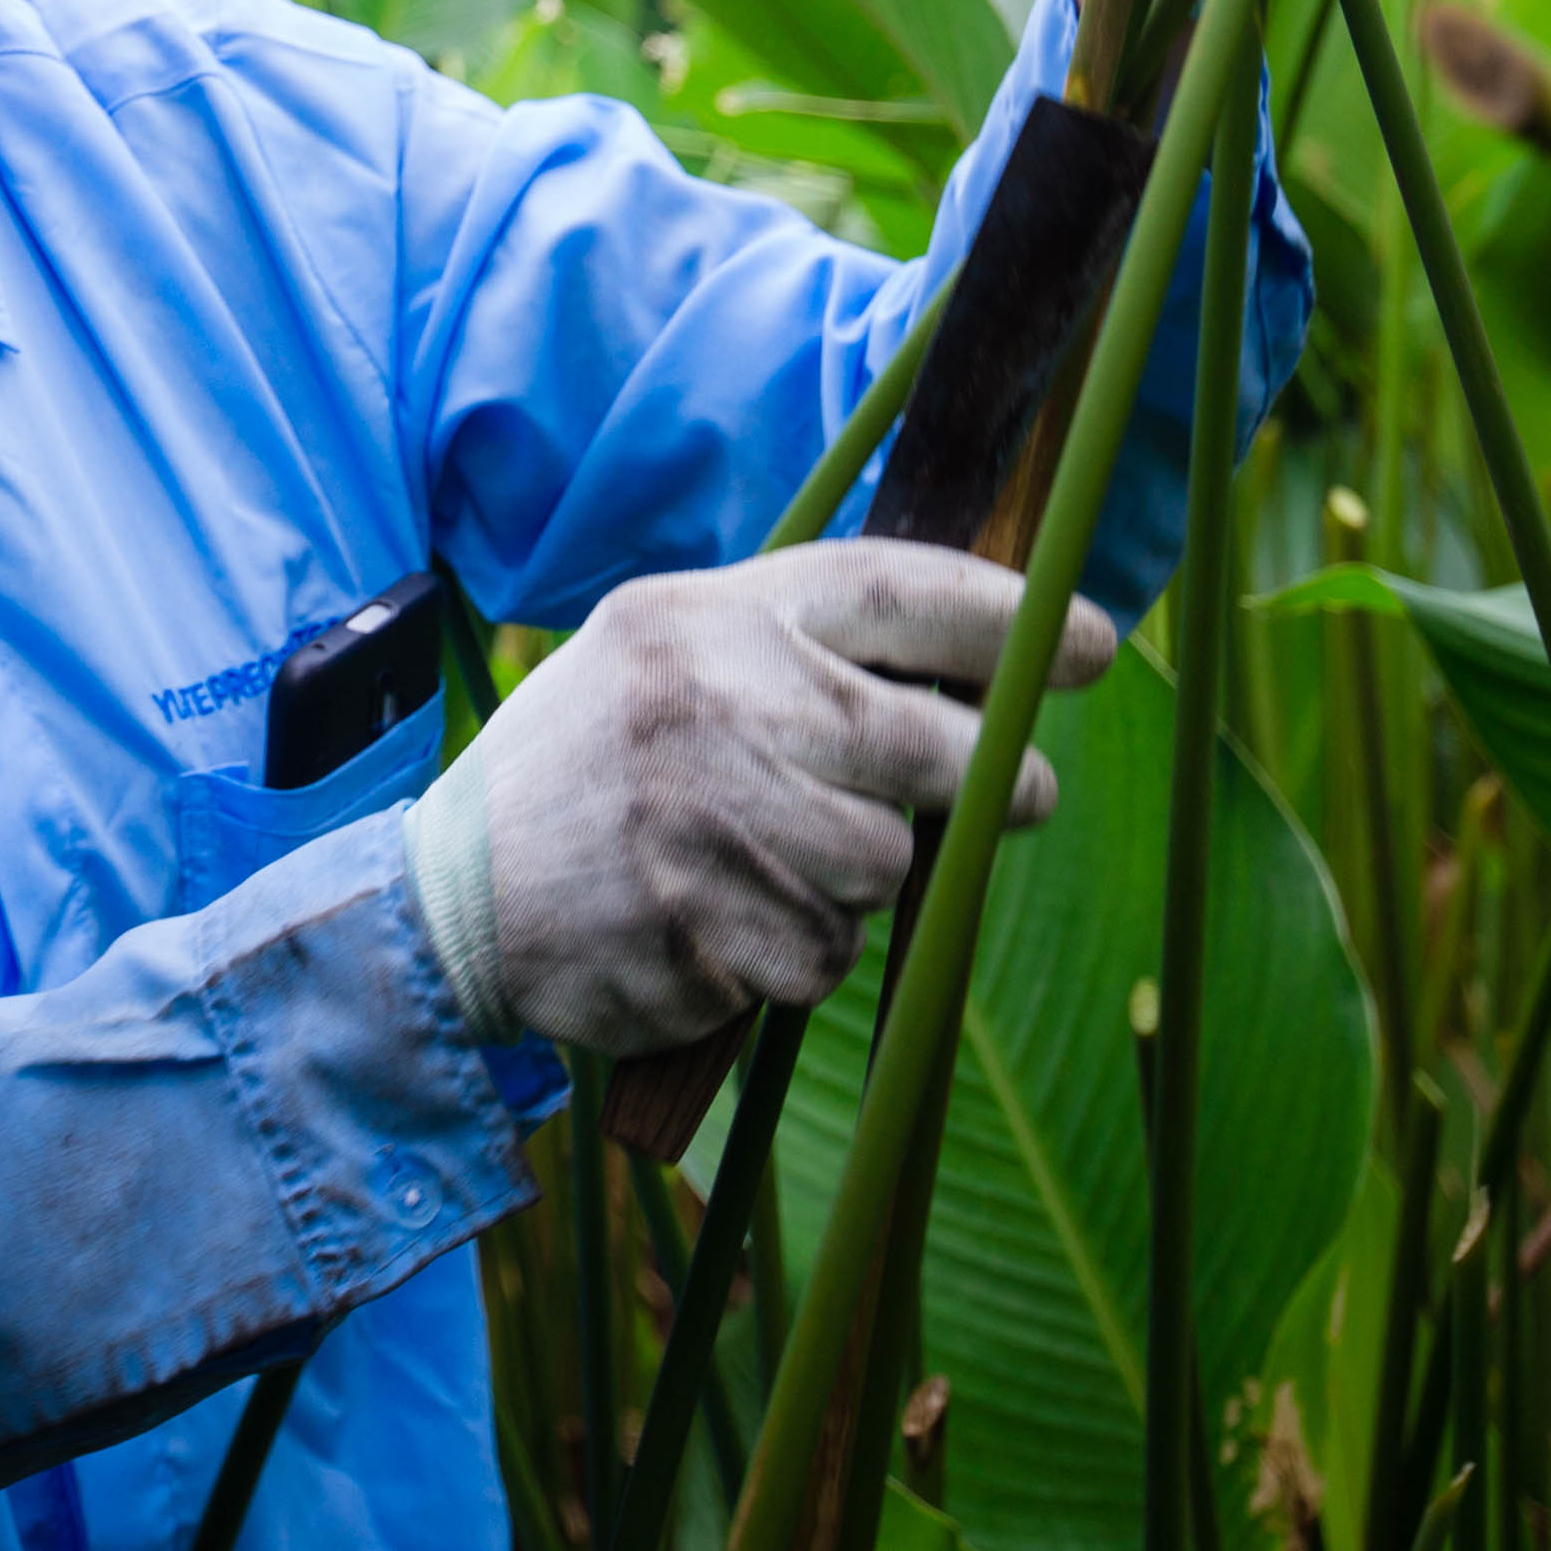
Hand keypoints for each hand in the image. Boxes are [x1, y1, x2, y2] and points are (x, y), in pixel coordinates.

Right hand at [398, 544, 1113, 1054]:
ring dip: (860, 884)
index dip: (1008, 617)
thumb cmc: (593, 765)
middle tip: (1024, 797)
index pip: (891, 590)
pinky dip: (796, 954)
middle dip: (993, 783)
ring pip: (885, 870)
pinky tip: (724, 924)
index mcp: (706, 619)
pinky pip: (823, 959)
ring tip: (773, 863)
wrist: (456, 896)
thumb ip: (799, 653)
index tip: (1095, 643)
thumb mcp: (665, 655)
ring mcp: (706, 825)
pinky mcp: (705, 935)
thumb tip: (982, 684)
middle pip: (929, 751)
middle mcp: (711, 705)